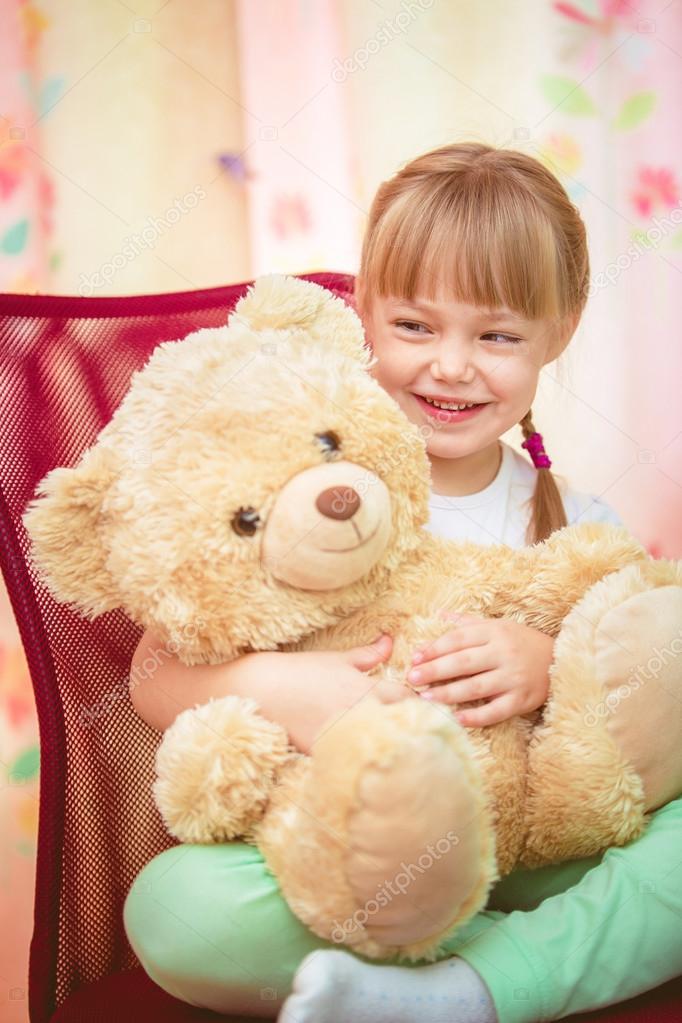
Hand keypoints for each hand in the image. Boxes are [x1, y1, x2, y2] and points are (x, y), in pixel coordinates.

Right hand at [261, 635, 415, 753]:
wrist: (265, 690)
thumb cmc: (302, 671)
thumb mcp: (337, 660)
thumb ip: (368, 654)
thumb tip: (390, 641)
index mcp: (367, 689)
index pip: (408, 698)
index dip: (419, 702)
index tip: (422, 705)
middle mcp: (361, 714)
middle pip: (402, 725)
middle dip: (412, 725)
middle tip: (417, 728)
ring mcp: (346, 736)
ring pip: (383, 745)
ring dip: (392, 744)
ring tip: (397, 746)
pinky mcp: (330, 753)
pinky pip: (356, 759)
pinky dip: (364, 758)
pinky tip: (368, 760)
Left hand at [406, 613, 553, 727]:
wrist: (561, 660)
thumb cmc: (521, 642)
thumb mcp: (498, 626)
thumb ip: (467, 623)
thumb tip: (438, 614)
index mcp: (495, 632)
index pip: (459, 639)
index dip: (435, 648)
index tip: (414, 658)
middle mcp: (504, 653)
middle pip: (464, 662)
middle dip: (435, 671)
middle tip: (412, 678)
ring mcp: (514, 677)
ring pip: (476, 687)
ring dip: (449, 694)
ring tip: (426, 698)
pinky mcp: (522, 699)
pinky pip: (496, 710)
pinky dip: (476, 716)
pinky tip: (457, 719)